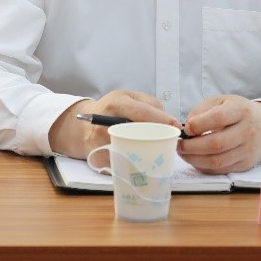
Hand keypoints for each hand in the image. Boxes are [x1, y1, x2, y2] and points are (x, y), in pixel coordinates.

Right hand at [48, 89, 181, 158]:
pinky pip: (124, 164)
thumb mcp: (129, 96)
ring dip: (149, 152)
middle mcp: (106, 123)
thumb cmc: (111, 109)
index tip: (177, 127)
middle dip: (158, 137)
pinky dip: (136, 162)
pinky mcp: (100, 160)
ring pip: (132, 151)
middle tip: (171, 140)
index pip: (142, 113)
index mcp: (115, 104)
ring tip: (159, 149)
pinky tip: (144, 158)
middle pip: (139, 133)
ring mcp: (101, 143)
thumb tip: (168, 118)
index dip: (162, 120)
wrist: (82, 128)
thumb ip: (150, 103)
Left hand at [177, 95, 260, 173]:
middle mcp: (248, 131)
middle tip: (179, 144)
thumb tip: (187, 129)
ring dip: (195, 159)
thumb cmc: (237, 111)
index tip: (186, 128)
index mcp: (241, 110)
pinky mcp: (245, 164)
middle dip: (192, 146)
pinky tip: (195, 159)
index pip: (218, 118)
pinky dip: (203, 167)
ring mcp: (248, 150)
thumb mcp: (221, 101)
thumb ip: (202, 110)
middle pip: (216, 144)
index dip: (198, 125)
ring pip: (217, 161)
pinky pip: (220, 170)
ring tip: (184, 153)